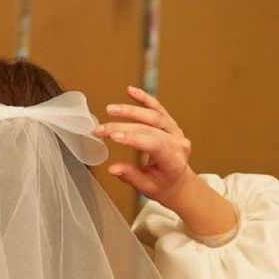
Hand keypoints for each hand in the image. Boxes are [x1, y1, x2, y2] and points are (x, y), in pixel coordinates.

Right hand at [93, 85, 193, 208]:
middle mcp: (178, 143)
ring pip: (153, 116)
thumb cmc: (163, 187)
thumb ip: (130, 176)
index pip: (154, 145)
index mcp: (174, 161)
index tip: (112, 137)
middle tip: (100, 129)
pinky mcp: (170, 124)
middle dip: (122, 127)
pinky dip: (144, 98)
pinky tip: (131, 91)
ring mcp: (176, 131)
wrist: (179, 182)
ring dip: (130, 111)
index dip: (133, 139)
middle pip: (149, 130)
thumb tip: (112, 168)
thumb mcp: (147, 188)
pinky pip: (158, 108)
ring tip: (110, 109)